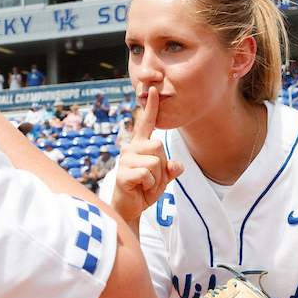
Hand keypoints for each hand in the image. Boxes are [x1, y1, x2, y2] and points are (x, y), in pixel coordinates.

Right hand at [110, 86, 183, 224]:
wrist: (131, 209)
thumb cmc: (145, 190)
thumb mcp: (164, 177)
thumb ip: (172, 168)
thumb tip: (174, 165)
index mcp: (140, 145)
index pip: (147, 123)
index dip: (151, 107)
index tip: (154, 88)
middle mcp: (130, 148)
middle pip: (158, 146)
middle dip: (162, 166)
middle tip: (152, 179)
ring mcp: (125, 160)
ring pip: (155, 162)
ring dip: (157, 178)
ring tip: (146, 185)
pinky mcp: (122, 173)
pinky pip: (147, 174)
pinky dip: (150, 185)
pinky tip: (141, 189)